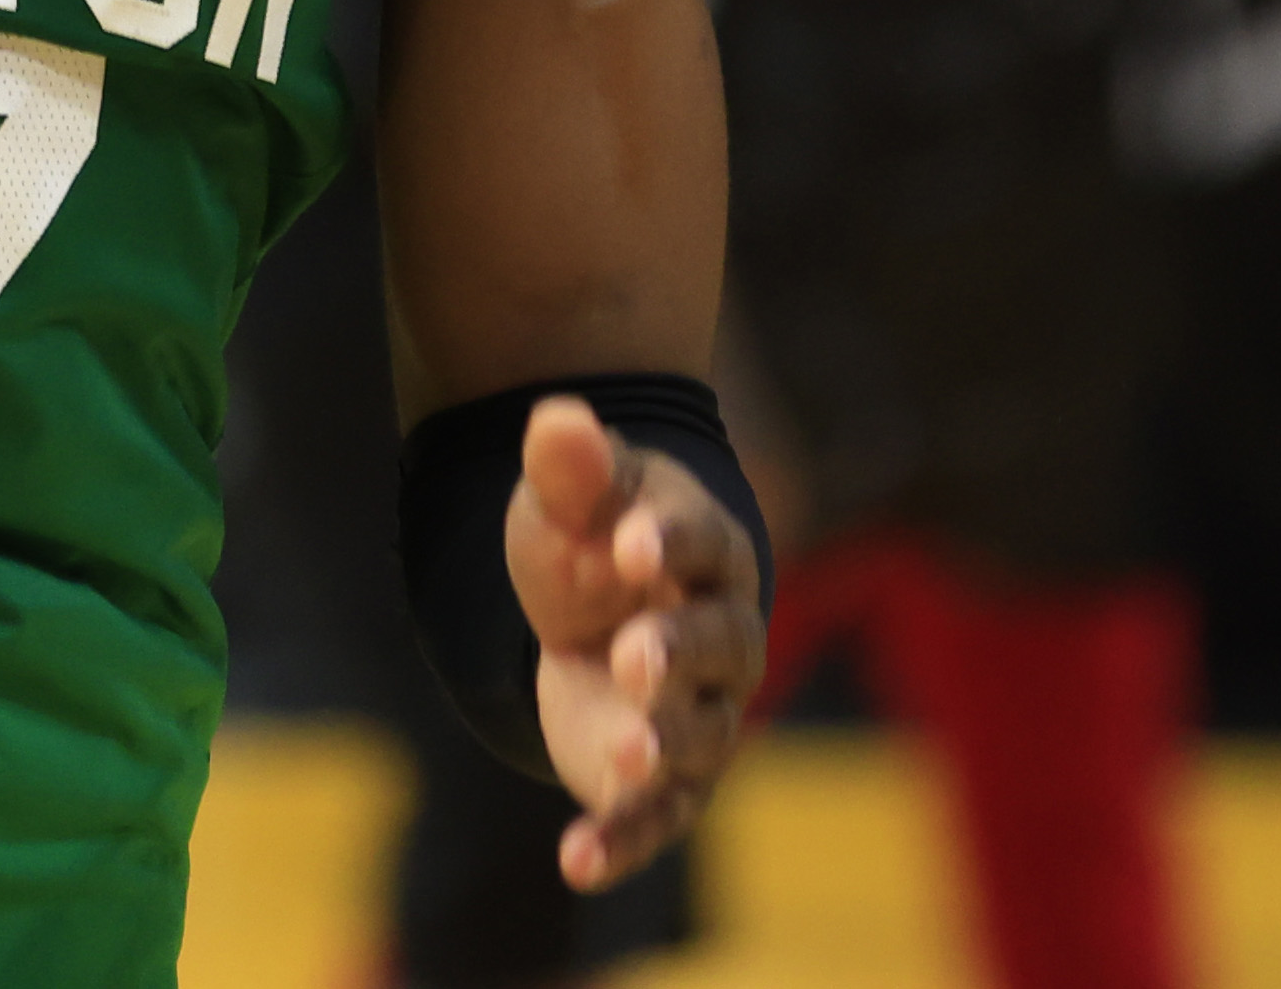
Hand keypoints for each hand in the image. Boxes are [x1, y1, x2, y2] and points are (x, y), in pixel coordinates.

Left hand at [509, 396, 765, 890]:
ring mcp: (699, 713)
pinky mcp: (663, 778)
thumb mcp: (567, 495)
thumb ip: (570, 466)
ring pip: (702, 736)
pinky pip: (655, 815)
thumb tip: (558, 419)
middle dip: (679, 651)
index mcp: (707, 552)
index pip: (705, 544)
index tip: (629, 543)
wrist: (597, 601)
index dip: (671, 543)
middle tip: (634, 656)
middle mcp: (722, 637)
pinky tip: (576, 862)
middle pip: (720, 646)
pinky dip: (621, 840)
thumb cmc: (591, 534)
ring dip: (665, 745)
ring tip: (624, 751)